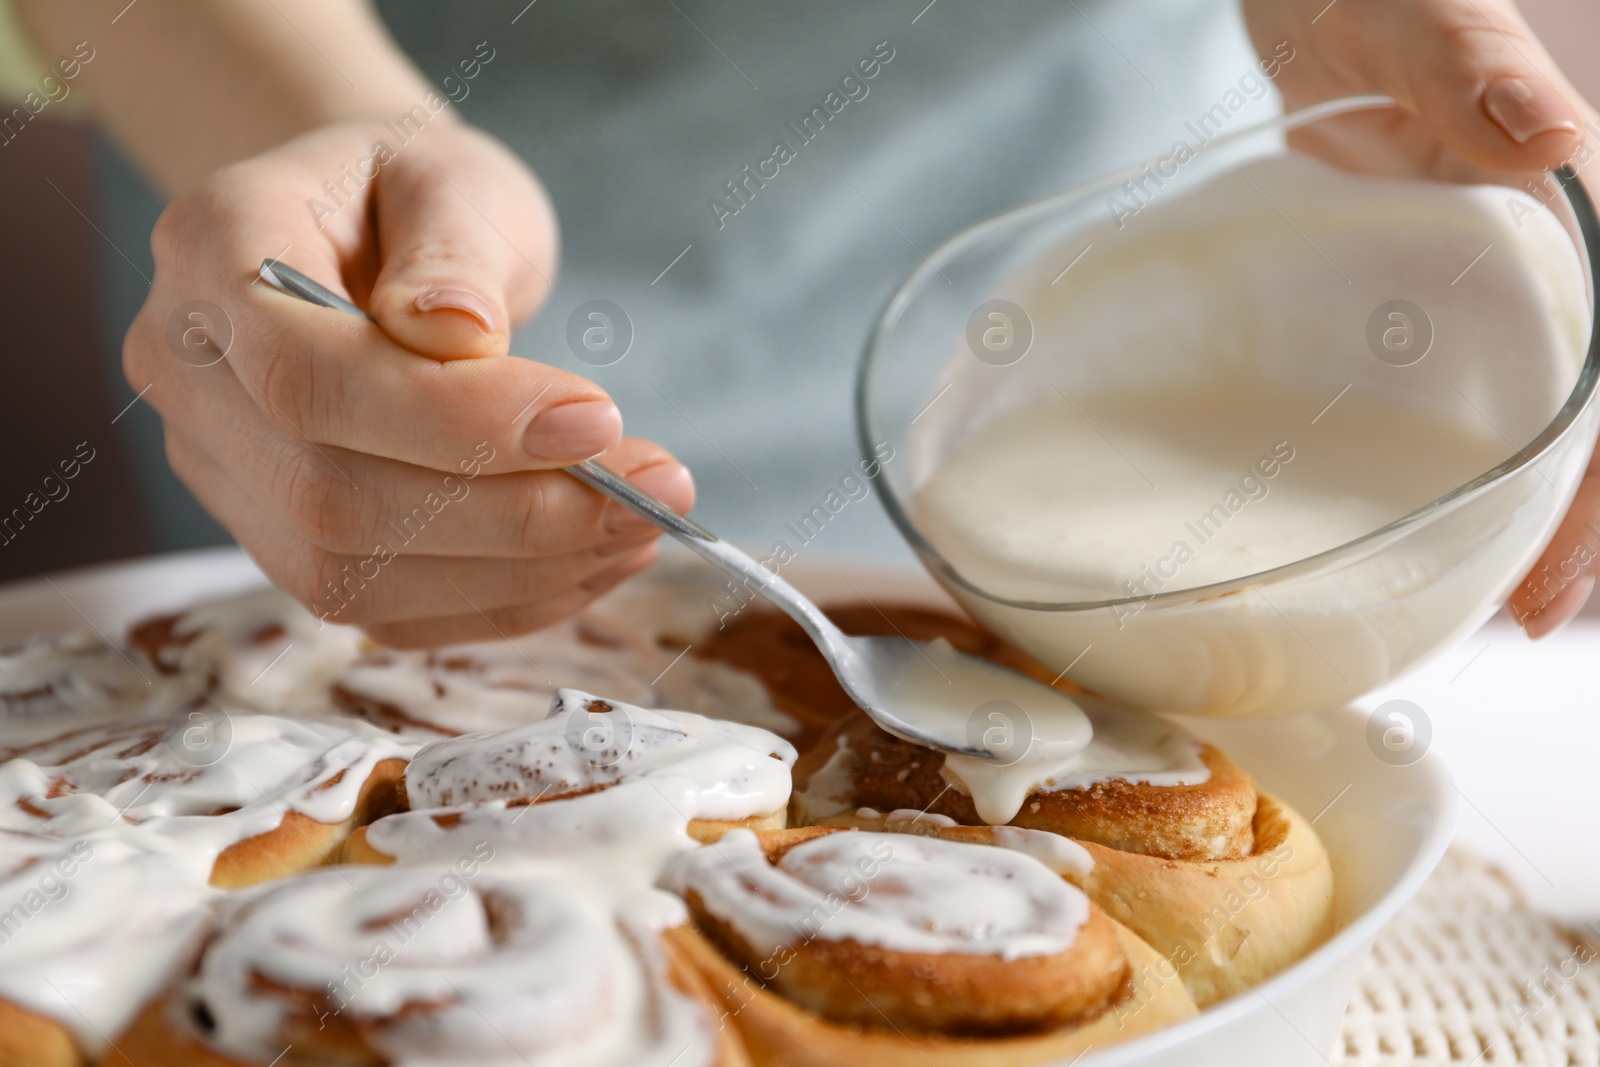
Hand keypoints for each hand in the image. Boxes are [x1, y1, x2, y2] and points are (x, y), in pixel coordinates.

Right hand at [124, 118, 693, 646]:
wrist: (373, 236)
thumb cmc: (414, 194)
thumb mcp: (449, 178)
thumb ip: (453, 252)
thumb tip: (460, 335)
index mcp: (212, 252)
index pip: (310, 375)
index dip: (457, 420)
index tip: (596, 419)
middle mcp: (190, 374)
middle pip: (332, 497)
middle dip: (513, 513)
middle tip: (649, 491)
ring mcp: (222, 470)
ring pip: (352, 575)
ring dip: (518, 572)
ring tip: (635, 528)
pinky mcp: (276, 538)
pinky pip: (382, 609)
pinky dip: (500, 602)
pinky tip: (590, 563)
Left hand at [1244, 0, 1599, 635]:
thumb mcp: (1416, 9)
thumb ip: (1464, 57)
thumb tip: (1547, 138)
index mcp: (1582, 193)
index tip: (1566, 580)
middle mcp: (1559, 238)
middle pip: (1591, 403)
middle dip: (1577, 518)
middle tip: (1523, 618)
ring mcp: (1499, 263)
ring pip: (1542, 401)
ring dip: (1525, 499)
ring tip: (1484, 598)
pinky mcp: (1431, 272)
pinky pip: (1468, 373)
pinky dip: (1460, 444)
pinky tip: (1428, 506)